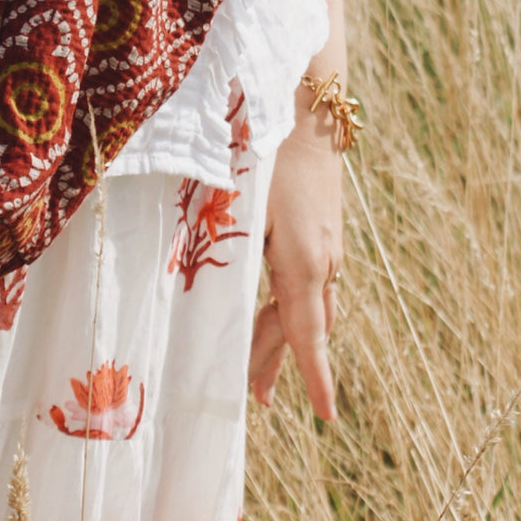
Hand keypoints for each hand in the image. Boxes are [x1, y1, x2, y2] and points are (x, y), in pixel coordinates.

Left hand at [248, 114, 342, 420]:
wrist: (308, 103)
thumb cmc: (265, 148)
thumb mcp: (240, 199)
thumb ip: (222, 244)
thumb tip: (192, 286)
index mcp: (302, 261)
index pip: (307, 333)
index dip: (314, 376)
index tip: (327, 417)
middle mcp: (323, 259)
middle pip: (302, 326)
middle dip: (279, 362)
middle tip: (258, 400)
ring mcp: (328, 245)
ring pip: (311, 307)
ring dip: (287, 339)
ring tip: (267, 375)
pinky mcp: (324, 230)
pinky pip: (313, 285)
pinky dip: (296, 310)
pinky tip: (282, 314)